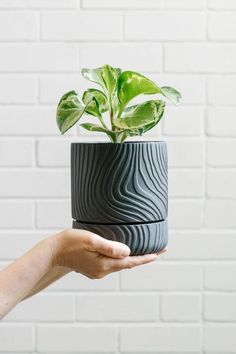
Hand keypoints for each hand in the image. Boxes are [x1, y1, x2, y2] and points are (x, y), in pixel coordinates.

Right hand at [50, 228, 166, 278]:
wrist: (53, 252)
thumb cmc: (70, 242)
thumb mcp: (91, 240)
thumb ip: (110, 247)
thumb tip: (128, 252)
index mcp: (105, 265)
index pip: (131, 262)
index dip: (147, 257)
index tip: (161, 252)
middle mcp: (103, 271)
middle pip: (128, 264)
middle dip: (143, 257)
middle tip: (159, 249)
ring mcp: (98, 271)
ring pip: (120, 264)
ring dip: (132, 258)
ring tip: (144, 249)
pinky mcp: (93, 268)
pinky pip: (111, 263)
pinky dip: (120, 258)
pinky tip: (123, 251)